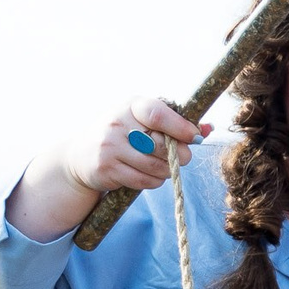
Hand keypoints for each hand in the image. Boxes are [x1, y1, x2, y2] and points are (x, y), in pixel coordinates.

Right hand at [62, 99, 213, 197]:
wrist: (79, 156)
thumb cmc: (122, 135)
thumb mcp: (142, 120)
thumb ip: (174, 122)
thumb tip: (209, 128)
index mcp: (131, 106)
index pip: (157, 114)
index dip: (180, 127)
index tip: (194, 137)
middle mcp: (117, 124)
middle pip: (162, 146)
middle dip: (179, 155)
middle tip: (182, 157)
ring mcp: (109, 147)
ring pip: (155, 167)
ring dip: (166, 171)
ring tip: (162, 166)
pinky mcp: (106, 169)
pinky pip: (144, 181)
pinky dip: (154, 181)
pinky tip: (148, 175)